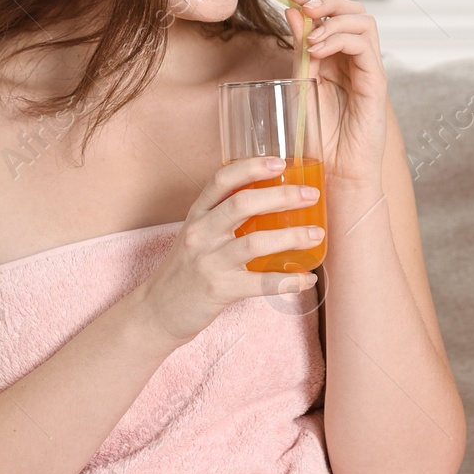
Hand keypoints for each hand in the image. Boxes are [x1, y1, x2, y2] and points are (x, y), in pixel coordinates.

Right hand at [136, 156, 323, 344]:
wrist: (158, 311)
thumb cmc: (186, 269)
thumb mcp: (198, 235)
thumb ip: (224, 218)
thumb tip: (274, 202)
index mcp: (197, 215)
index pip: (221, 180)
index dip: (251, 167)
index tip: (280, 162)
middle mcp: (200, 233)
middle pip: (242, 204)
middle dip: (282, 197)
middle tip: (311, 195)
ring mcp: (208, 261)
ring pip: (255, 242)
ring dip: (292, 236)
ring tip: (316, 234)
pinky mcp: (218, 289)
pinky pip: (260, 283)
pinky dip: (288, 280)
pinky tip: (307, 278)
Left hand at [279, 0, 387, 187]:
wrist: (334, 174)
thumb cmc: (318, 138)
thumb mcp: (300, 84)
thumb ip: (298, 51)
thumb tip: (290, 13)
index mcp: (335, 59)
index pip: (328, 17)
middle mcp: (355, 61)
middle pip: (352, 11)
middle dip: (327, 1)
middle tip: (303, 7)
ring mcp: (368, 71)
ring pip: (363, 22)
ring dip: (334, 20)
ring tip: (311, 38)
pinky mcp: (377, 84)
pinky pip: (366, 47)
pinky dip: (341, 40)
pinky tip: (318, 50)